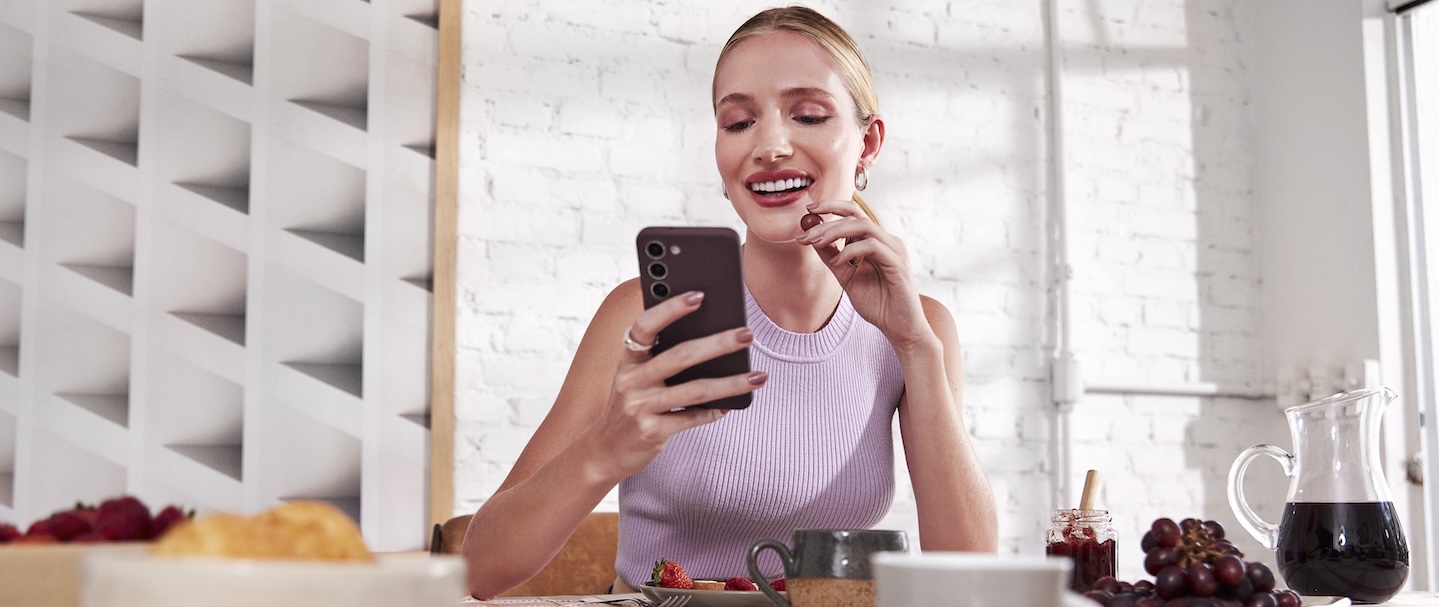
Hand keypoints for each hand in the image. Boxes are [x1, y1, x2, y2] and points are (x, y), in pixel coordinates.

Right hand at [589, 290, 765, 477]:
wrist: (605, 450)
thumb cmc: (631, 405)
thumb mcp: (636, 377)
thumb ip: (660, 358)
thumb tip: (711, 336)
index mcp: (628, 359)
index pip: (645, 326)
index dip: (670, 309)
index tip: (699, 295)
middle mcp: (631, 380)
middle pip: (680, 356)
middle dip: (718, 343)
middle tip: (747, 334)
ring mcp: (639, 407)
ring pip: (694, 389)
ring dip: (731, 382)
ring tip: (758, 376)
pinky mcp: (651, 432)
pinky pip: (691, 418)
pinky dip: (714, 412)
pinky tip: (733, 405)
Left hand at [797, 200, 931, 348]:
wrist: (899, 328)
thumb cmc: (878, 304)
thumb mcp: (847, 277)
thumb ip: (832, 258)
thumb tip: (812, 239)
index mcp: (876, 241)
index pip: (854, 214)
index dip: (832, 207)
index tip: (809, 210)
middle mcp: (887, 240)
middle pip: (856, 215)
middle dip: (827, 221)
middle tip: (805, 232)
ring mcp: (895, 250)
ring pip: (863, 226)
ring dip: (835, 232)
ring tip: (815, 243)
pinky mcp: (898, 263)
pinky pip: (871, 246)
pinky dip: (850, 250)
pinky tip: (836, 262)